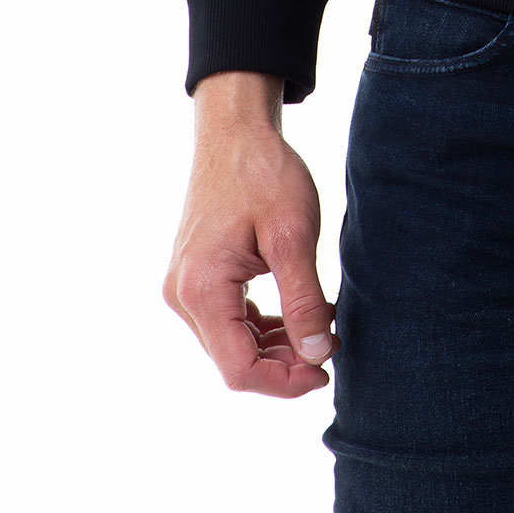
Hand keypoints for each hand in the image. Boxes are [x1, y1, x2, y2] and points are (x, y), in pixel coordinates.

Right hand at [162, 70, 339, 397]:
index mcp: (201, 289)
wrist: (236, 131)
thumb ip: (304, 301)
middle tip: (330, 348)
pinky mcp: (196, 275)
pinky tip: (298, 313)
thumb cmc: (264, 174)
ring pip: (231, 343)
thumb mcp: (294, 236)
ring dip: (275, 347)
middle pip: (232, 361)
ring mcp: (185, 286)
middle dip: (283, 365)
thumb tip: (318, 355)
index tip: (326, 371)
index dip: (285, 382)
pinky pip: (228, 320)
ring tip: (321, 328)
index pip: (239, 369)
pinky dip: (262, 326)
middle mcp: (182, 295)